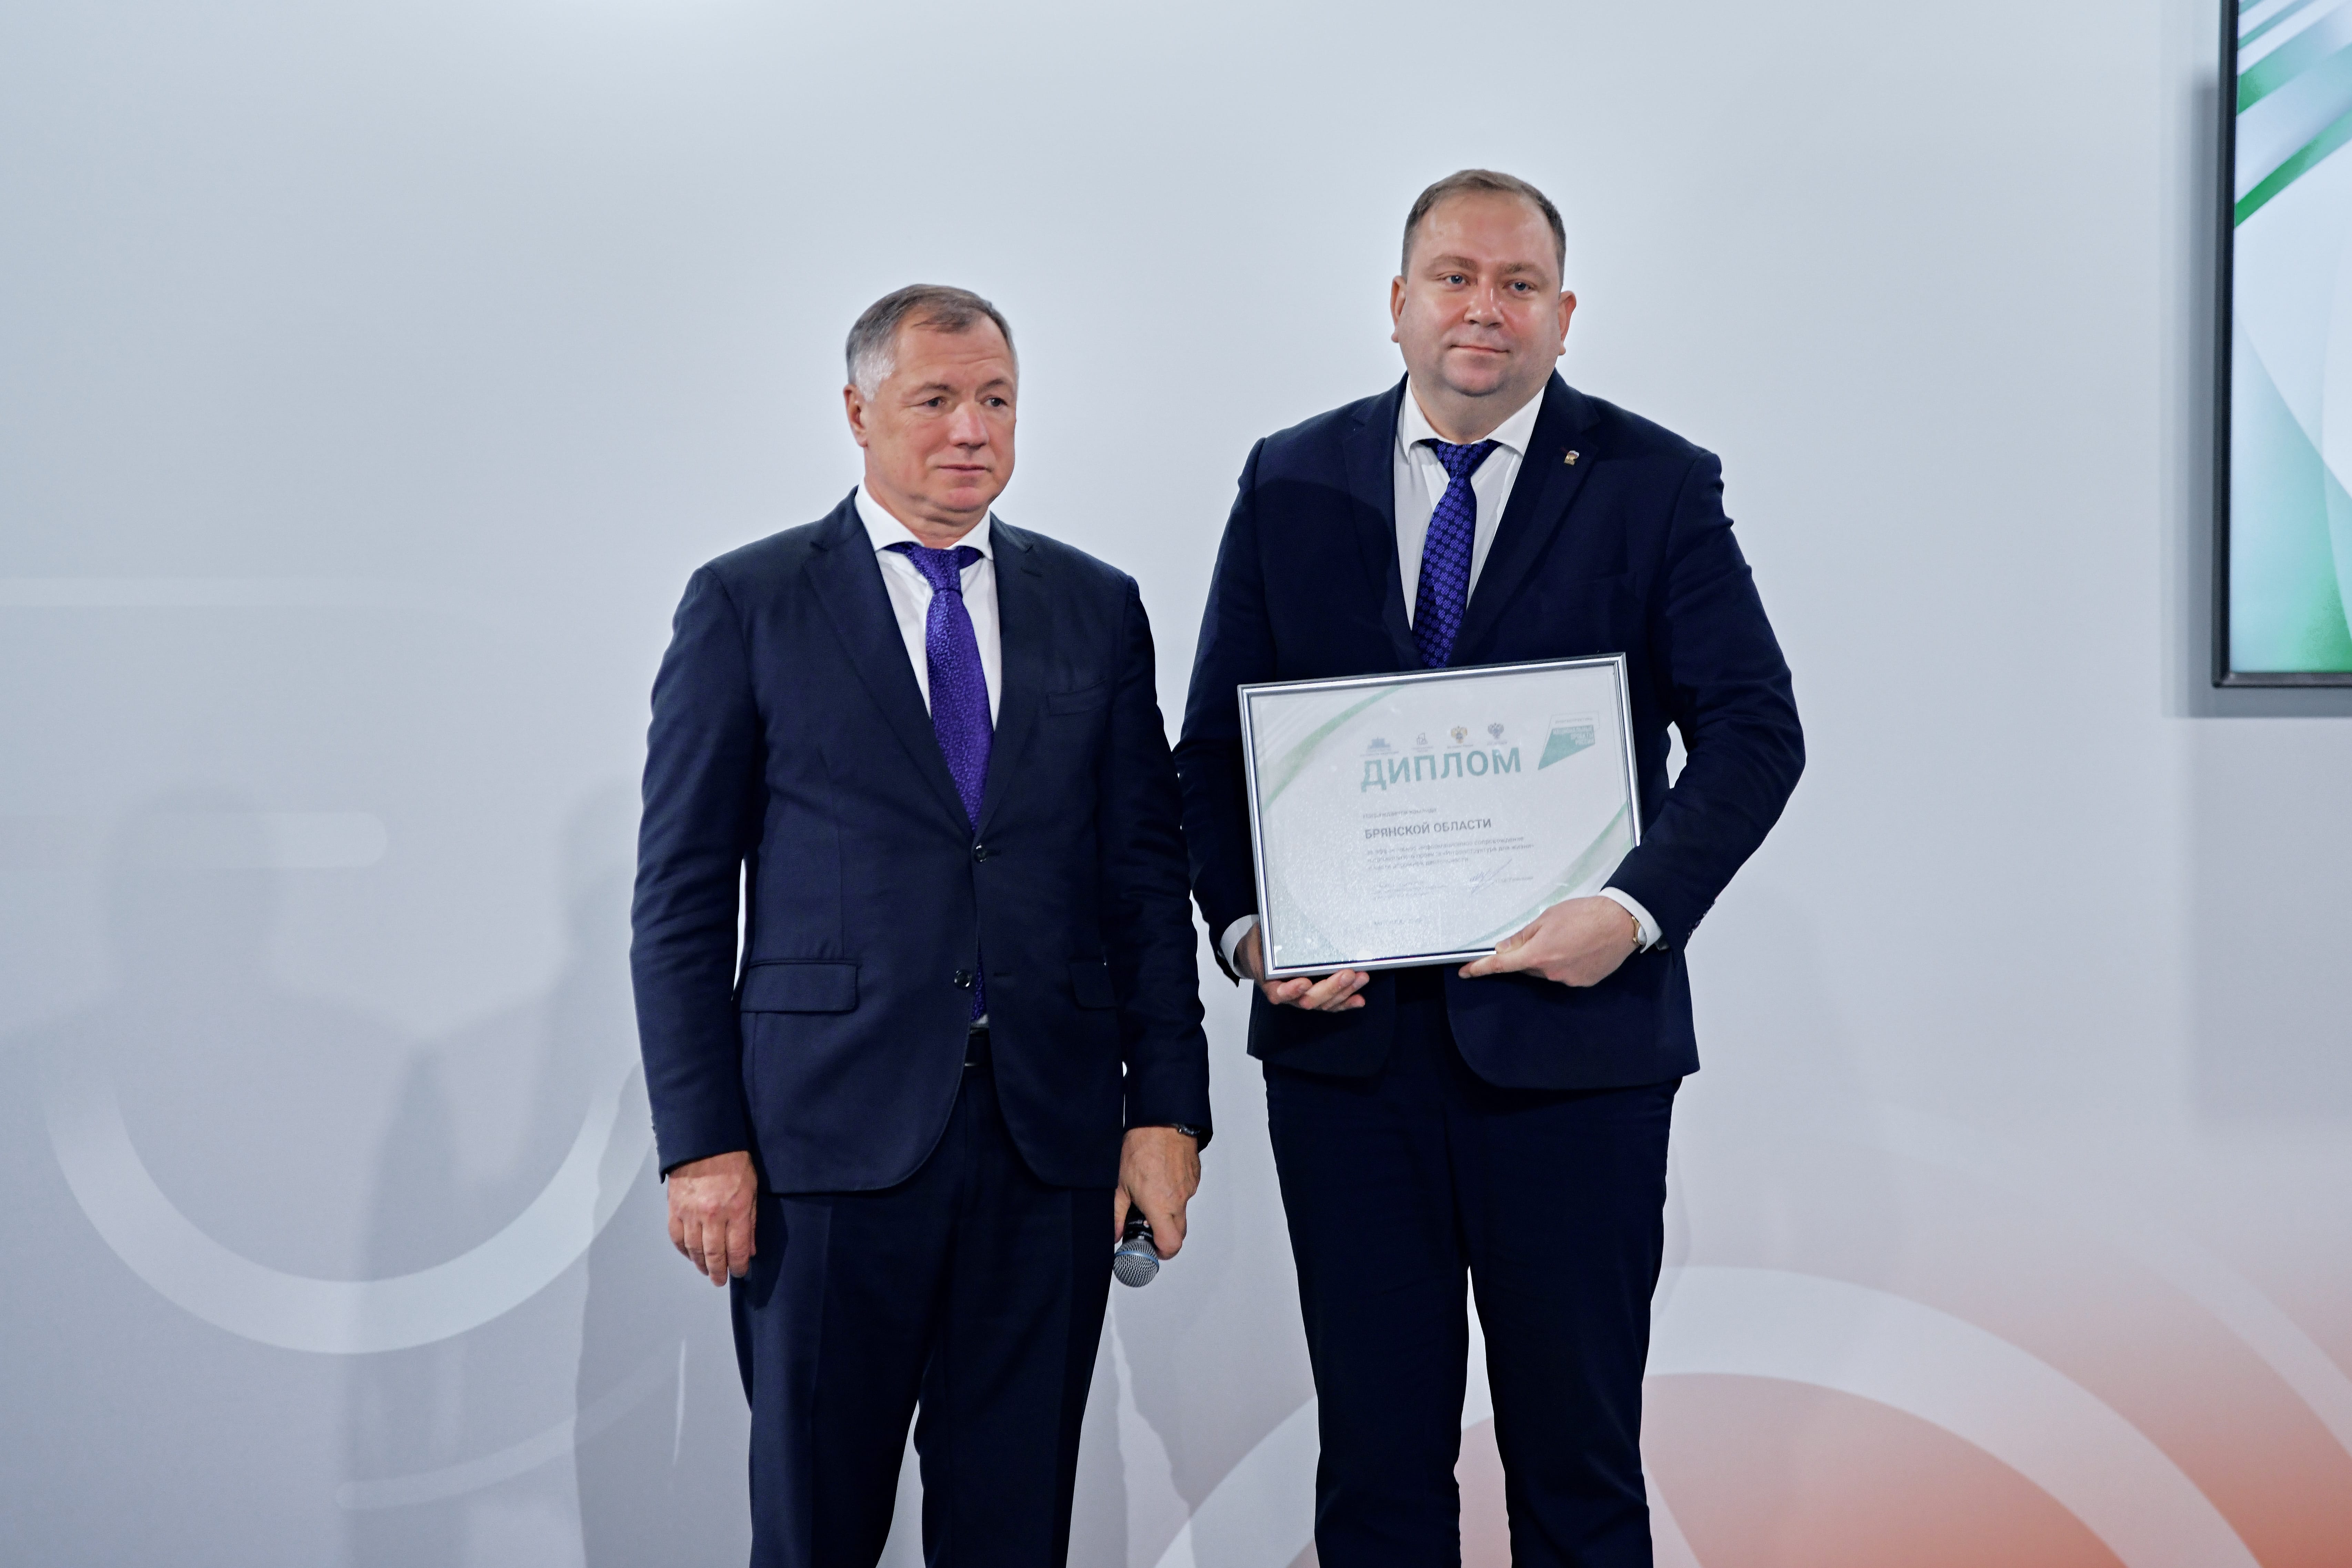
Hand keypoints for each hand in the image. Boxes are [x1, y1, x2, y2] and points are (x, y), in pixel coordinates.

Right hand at [666, 1150, 757, 1285]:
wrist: (704, 1142)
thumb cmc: (733, 1162)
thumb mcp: (752, 1190)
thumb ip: (751, 1222)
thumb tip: (749, 1249)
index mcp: (735, 1210)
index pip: (736, 1249)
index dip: (738, 1266)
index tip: (740, 1272)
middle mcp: (712, 1215)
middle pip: (714, 1254)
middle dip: (719, 1271)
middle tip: (721, 1280)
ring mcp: (690, 1213)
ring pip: (694, 1250)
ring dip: (701, 1264)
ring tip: (707, 1270)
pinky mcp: (675, 1209)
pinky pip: (677, 1237)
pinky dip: (683, 1250)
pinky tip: (690, 1255)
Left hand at [1113, 1126, 1200, 1257]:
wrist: (1162, 1121)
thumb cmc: (1142, 1147)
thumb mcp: (1120, 1184)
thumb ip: (1117, 1214)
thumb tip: (1114, 1233)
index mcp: (1160, 1205)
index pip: (1171, 1244)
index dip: (1162, 1252)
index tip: (1151, 1248)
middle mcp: (1178, 1200)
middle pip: (1179, 1233)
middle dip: (1165, 1235)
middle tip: (1148, 1225)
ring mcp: (1188, 1188)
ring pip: (1181, 1211)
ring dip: (1168, 1210)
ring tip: (1151, 1192)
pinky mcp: (1194, 1176)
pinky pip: (1185, 1193)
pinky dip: (1174, 1193)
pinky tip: (1160, 1178)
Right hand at [1237, 924, 1369, 1012]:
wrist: (1256, 955)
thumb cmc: (1259, 945)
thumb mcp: (1259, 936)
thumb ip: (1268, 936)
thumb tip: (1282, 922)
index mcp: (1270, 982)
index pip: (1279, 993)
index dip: (1292, 991)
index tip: (1304, 982)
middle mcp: (1288, 995)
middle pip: (1309, 1000)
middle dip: (1330, 988)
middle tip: (1347, 974)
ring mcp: (1302, 997)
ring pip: (1323, 1003)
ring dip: (1344, 992)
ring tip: (1361, 978)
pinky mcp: (1315, 996)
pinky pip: (1331, 1004)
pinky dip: (1345, 1002)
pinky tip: (1358, 999)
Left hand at [1457, 896, 1639, 987]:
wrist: (1621, 921)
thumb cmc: (1584, 913)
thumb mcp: (1547, 918)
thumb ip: (1523, 936)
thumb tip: (1503, 948)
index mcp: (1538, 954)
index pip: (1501, 965)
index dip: (1481, 969)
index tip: (1466, 972)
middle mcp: (1550, 972)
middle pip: (1527, 967)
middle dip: (1529, 954)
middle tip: (1546, 934)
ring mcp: (1568, 979)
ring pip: (1547, 971)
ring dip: (1550, 957)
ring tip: (1569, 938)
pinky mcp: (1584, 982)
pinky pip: (1565, 974)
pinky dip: (1567, 963)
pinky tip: (1580, 948)